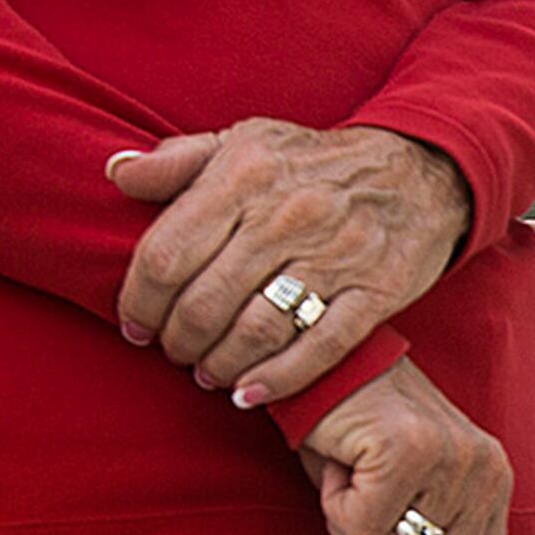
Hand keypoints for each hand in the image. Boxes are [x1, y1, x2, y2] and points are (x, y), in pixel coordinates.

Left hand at [109, 122, 472, 403]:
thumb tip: (115, 173)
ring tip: (207, 373)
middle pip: (205, 301)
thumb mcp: (246, 141)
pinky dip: (277, 379)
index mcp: (245, 174)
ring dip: (220, 364)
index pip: (168, 253)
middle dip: (177, 340)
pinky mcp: (375, 292)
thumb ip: (178, 160)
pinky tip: (250, 393)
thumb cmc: (315, 163)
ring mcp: (334, 255)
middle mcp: (286, 215)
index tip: (134, 324)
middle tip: (172, 353)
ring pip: (255, 331)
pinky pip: (318, 348)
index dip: (139, 300)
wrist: (419, 171)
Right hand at [294, 358, 514, 534]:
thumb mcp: (395, 503)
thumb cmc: (355, 427)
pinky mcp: (411, 449)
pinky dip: (336, 506)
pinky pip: (363, 527)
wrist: (321, 359)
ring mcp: (453, 460)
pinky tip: (341, 465)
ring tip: (351, 484)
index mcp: (491, 485)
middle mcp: (484, 471)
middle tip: (357, 524)